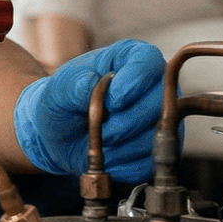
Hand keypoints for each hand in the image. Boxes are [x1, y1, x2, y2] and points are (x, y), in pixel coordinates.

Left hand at [13, 40, 166, 181]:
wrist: (61, 133)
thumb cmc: (65, 101)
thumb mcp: (61, 88)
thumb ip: (75, 84)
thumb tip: (90, 84)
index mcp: (133, 57)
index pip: (149, 62)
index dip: (133, 83)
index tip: (111, 100)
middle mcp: (155, 86)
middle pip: (160, 104)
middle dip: (125, 122)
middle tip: (100, 127)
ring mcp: (162, 119)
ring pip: (155, 137)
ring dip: (121, 145)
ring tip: (99, 139)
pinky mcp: (159, 150)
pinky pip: (147, 163)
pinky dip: (121, 163)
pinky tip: (106, 154)